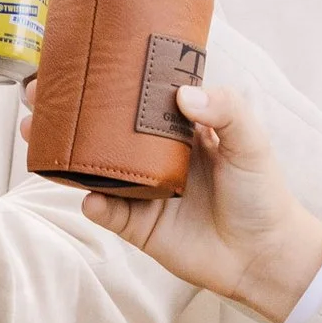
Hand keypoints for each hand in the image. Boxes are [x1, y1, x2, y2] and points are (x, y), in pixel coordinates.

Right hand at [81, 84, 321, 322]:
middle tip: (59, 102)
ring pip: (103, 173)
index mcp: (183, 134)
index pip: (146, 103)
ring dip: (80, 162)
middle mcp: (158, 160)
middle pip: (115, 136)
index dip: (124, 87)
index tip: (98, 67)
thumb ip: (227, 110)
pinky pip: (109, 213)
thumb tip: (183, 94)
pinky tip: (90, 198)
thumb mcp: (252, 143)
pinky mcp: (139, 227)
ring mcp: (145, 193)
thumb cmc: (262, 194)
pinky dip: (95, 206)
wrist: (265, 254)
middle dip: (89, 121)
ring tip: (56, 145)